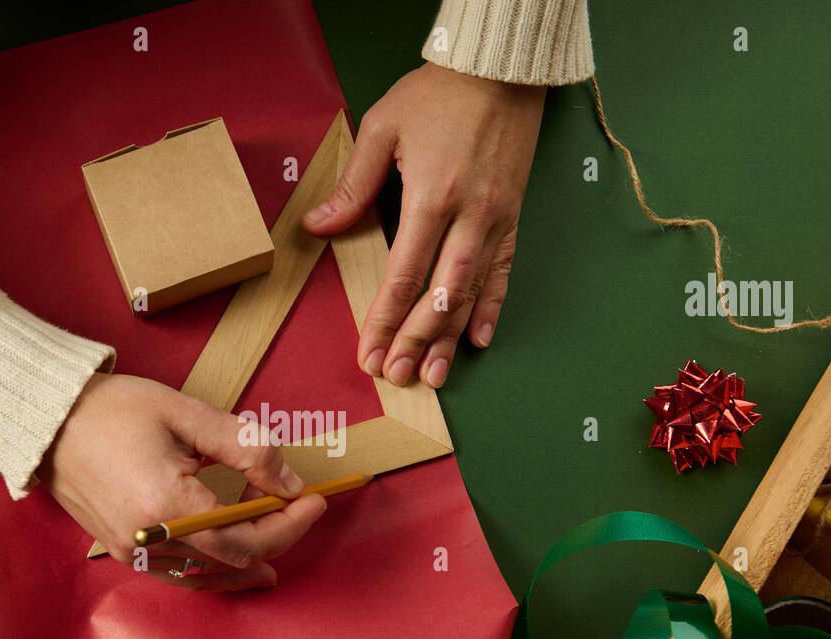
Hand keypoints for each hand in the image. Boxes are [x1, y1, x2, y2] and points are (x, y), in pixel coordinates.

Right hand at [38, 373, 326, 590]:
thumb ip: (246, 448)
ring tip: (275, 556)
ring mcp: (132, 550)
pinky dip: (209, 570)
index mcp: (168, 504)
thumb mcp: (187, 415)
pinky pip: (176, 573)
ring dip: (244, 564)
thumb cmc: (113, 409)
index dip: (289, 524)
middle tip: (301, 514)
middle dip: (275, 539)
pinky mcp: (121, 549)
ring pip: (204, 575)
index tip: (314, 500)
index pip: (247, 536)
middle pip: (231, 560)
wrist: (47, 420)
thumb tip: (289, 482)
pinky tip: (226, 561)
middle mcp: (150, 538)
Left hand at [302, 62, 544, 388]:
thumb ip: (354, 186)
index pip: (403, 275)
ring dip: (451, 338)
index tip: (368, 353)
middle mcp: (468, 218)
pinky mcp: (512, 217)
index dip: (384, 320)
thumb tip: (318, 228)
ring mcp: (494, 221)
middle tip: (396, 375)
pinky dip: (491, 308)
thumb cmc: (438, 94)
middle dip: (416, 342)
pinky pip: (503, 273)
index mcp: (431, 197)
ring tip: (435, 376)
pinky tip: (479, 339)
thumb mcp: (382, 128)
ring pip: (472, 293)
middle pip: (440, 296)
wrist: (501, 69)